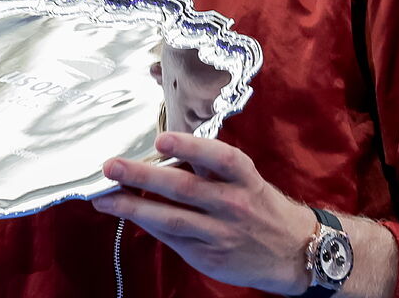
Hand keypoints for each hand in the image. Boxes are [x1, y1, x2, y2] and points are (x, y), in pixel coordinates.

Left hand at [92, 131, 315, 294]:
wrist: (296, 252)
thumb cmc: (260, 205)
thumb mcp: (246, 179)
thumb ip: (209, 168)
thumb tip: (160, 151)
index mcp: (244, 178)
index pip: (219, 158)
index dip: (190, 147)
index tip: (161, 140)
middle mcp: (234, 204)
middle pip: (183, 188)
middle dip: (142, 176)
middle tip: (110, 166)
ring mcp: (221, 234)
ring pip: (170, 219)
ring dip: (132, 206)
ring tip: (103, 197)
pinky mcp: (210, 257)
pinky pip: (172, 238)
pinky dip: (146, 224)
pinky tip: (124, 213)